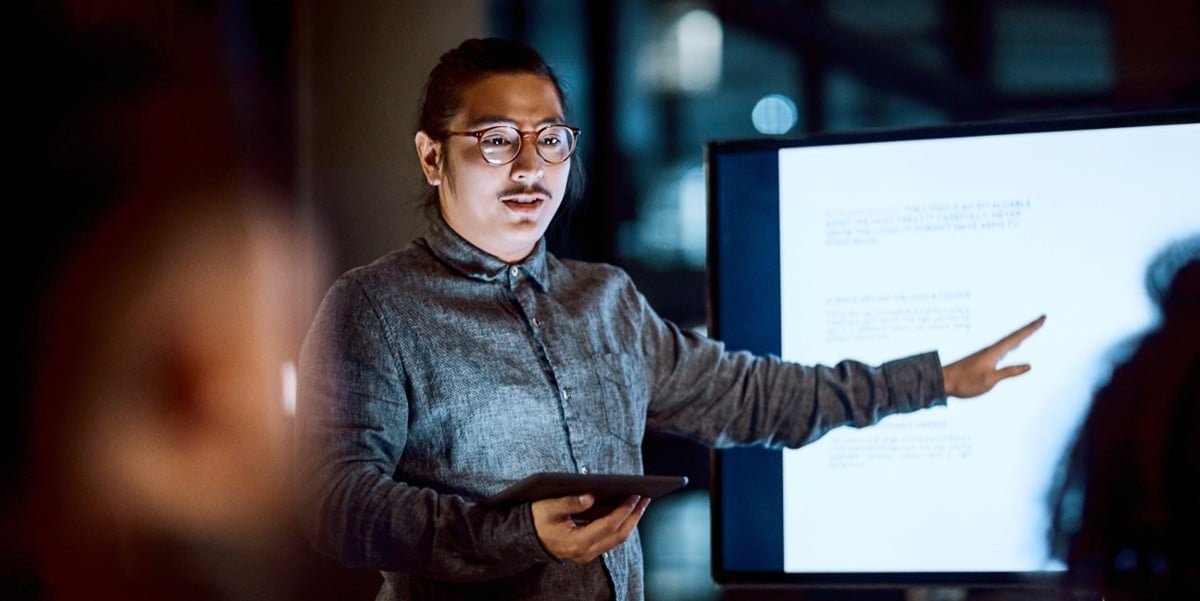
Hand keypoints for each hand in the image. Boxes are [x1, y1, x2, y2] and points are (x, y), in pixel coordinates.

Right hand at [531, 494, 649, 562]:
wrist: (525, 539)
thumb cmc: (536, 520)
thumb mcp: (549, 507)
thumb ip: (570, 502)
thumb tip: (590, 496)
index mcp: (576, 542)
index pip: (608, 526)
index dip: (624, 510)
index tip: (635, 495)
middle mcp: (585, 552)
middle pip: (618, 536)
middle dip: (634, 516)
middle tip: (645, 498)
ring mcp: (587, 554)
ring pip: (617, 539)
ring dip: (631, 522)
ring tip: (640, 504)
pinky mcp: (588, 551)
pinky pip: (611, 540)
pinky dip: (621, 526)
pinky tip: (626, 512)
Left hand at [943, 315, 1045, 397]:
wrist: (943, 381)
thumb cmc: (965, 382)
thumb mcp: (990, 380)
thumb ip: (1009, 372)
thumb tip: (1028, 366)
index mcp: (994, 352)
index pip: (1017, 337)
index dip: (1031, 329)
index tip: (1043, 319)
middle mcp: (991, 350)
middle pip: (1014, 336)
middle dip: (1029, 328)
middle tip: (1042, 319)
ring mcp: (987, 354)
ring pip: (1009, 342)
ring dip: (1021, 335)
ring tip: (1032, 329)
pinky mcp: (983, 359)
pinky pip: (1003, 348)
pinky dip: (1012, 344)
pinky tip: (1013, 346)